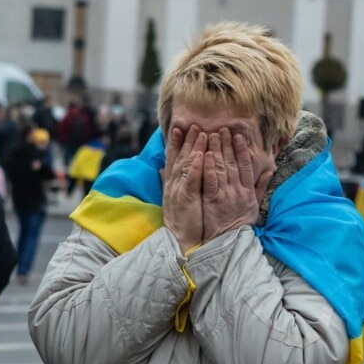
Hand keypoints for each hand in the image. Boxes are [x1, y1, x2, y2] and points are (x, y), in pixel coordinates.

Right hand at [161, 126, 204, 251]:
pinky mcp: (187, 198)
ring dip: (194, 147)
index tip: (179, 127)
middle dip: (187, 139)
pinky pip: (192, 179)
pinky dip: (197, 166)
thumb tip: (161, 169)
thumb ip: (167, 182)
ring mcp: (179, 190)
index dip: (176, 142)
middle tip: (194, 124)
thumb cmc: (180, 220)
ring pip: (187, 164)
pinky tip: (202, 155)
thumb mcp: (173, 199)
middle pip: (181, 156)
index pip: (173, 158)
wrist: (179, 240)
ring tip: (202, 133)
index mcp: (171, 183)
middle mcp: (173, 183)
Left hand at [202, 128, 269, 240]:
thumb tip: (269, 171)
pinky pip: (211, 181)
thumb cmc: (240, 224)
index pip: (246, 166)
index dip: (243, 150)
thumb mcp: (255, 205)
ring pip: (222, 168)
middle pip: (233, 163)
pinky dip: (209, 167)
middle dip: (227, 144)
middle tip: (222, 128)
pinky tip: (206, 155)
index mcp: (247, 191)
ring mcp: (226, 195)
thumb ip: (260, 187)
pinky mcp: (213, 201)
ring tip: (212, 135)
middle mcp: (238, 191)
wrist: (229, 242)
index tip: (239, 136)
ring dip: (217, 150)